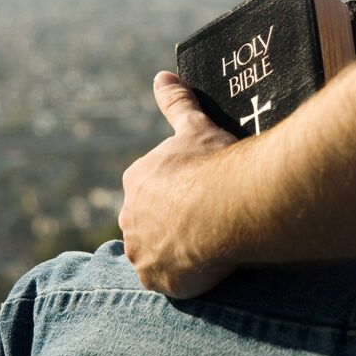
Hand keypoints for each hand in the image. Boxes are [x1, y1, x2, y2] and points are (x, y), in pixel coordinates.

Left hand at [118, 71, 238, 297]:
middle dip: (172, 222)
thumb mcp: (195, 126)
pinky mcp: (154, 278)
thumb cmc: (213, 163)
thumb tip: (162, 75)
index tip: (200, 193)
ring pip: (155, 251)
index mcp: (137, 179)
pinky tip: (205, 266)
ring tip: (209, 244)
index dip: (176, 191)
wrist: (226, 205)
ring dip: (175, 250)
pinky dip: (181, 275)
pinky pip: (165, 280)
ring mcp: (139, 249)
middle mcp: (129, 215)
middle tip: (209, 220)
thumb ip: (176, 103)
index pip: (150, 188)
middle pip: (149, 222)